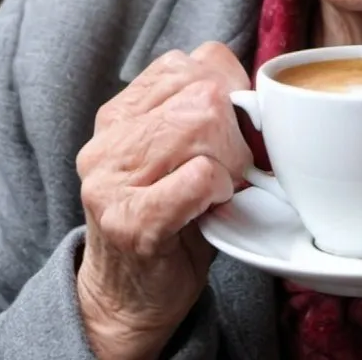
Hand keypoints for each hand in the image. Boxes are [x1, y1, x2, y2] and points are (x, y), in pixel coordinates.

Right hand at [75, 43, 251, 359]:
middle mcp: (108, 139)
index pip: (193, 62)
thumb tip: (253, 91)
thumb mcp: (180, 152)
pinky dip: (218, 190)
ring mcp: (111, 180)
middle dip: (235, 130)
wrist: (128, 299)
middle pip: (203, 92)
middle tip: (231, 167)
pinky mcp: (128, 221)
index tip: (235, 123)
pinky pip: (200, 176)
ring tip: (218, 187)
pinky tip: (208, 208)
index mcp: (121, 113)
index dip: (230, 89)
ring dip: (228, 160)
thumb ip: (201, 112)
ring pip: (202, 123)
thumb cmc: (170, 219)